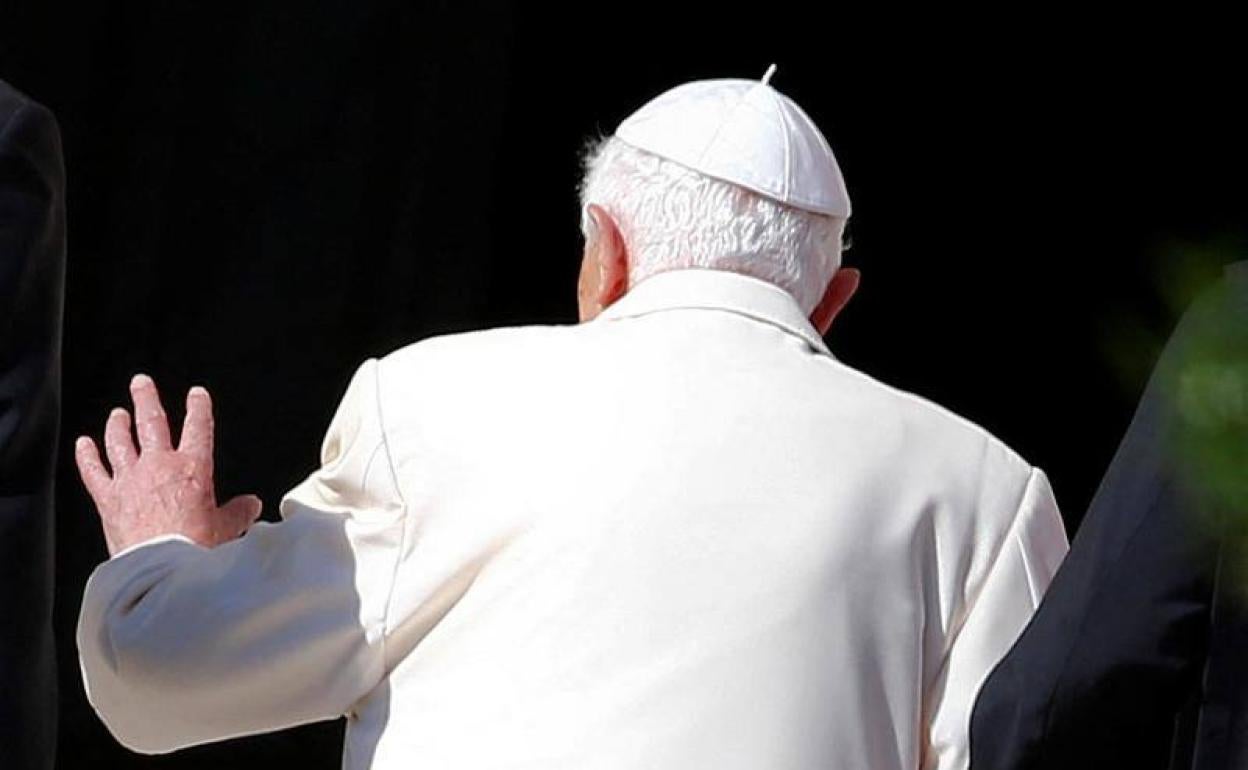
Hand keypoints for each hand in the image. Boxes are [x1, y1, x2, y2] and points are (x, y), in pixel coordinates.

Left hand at [75, 373, 262, 556]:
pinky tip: (83, 444)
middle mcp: (160, 465)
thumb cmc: (194, 547)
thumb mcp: (225, 529)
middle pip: (151, 422)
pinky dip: (87, 456)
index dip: (198, 407)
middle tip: (141, 383)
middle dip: (147, 398)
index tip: (197, 394)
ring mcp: (131, 479)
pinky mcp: (108, 498)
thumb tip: (251, 505)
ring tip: (117, 414)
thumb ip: (238, 513)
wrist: (161, 567)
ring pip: (120, 441)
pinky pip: (93, 471)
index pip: (198, 427)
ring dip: (117, 424)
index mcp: (193, 468)